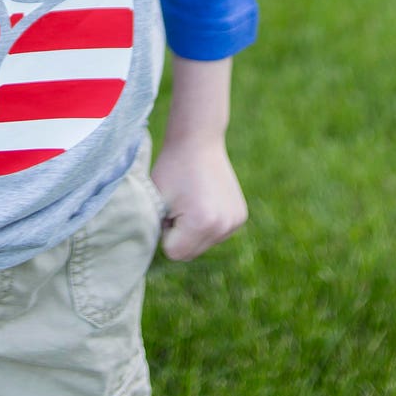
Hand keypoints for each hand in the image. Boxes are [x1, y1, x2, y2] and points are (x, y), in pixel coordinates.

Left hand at [150, 135, 246, 261]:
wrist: (199, 141)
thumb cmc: (172, 169)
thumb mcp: (156, 201)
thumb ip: (156, 231)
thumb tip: (162, 254)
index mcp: (202, 223)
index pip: (174, 253)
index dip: (165, 231)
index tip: (169, 208)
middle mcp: (223, 226)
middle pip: (190, 253)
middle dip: (179, 234)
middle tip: (179, 204)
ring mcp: (235, 222)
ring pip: (203, 245)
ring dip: (193, 231)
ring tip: (192, 201)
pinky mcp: (240, 217)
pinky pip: (215, 234)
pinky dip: (207, 224)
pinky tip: (205, 201)